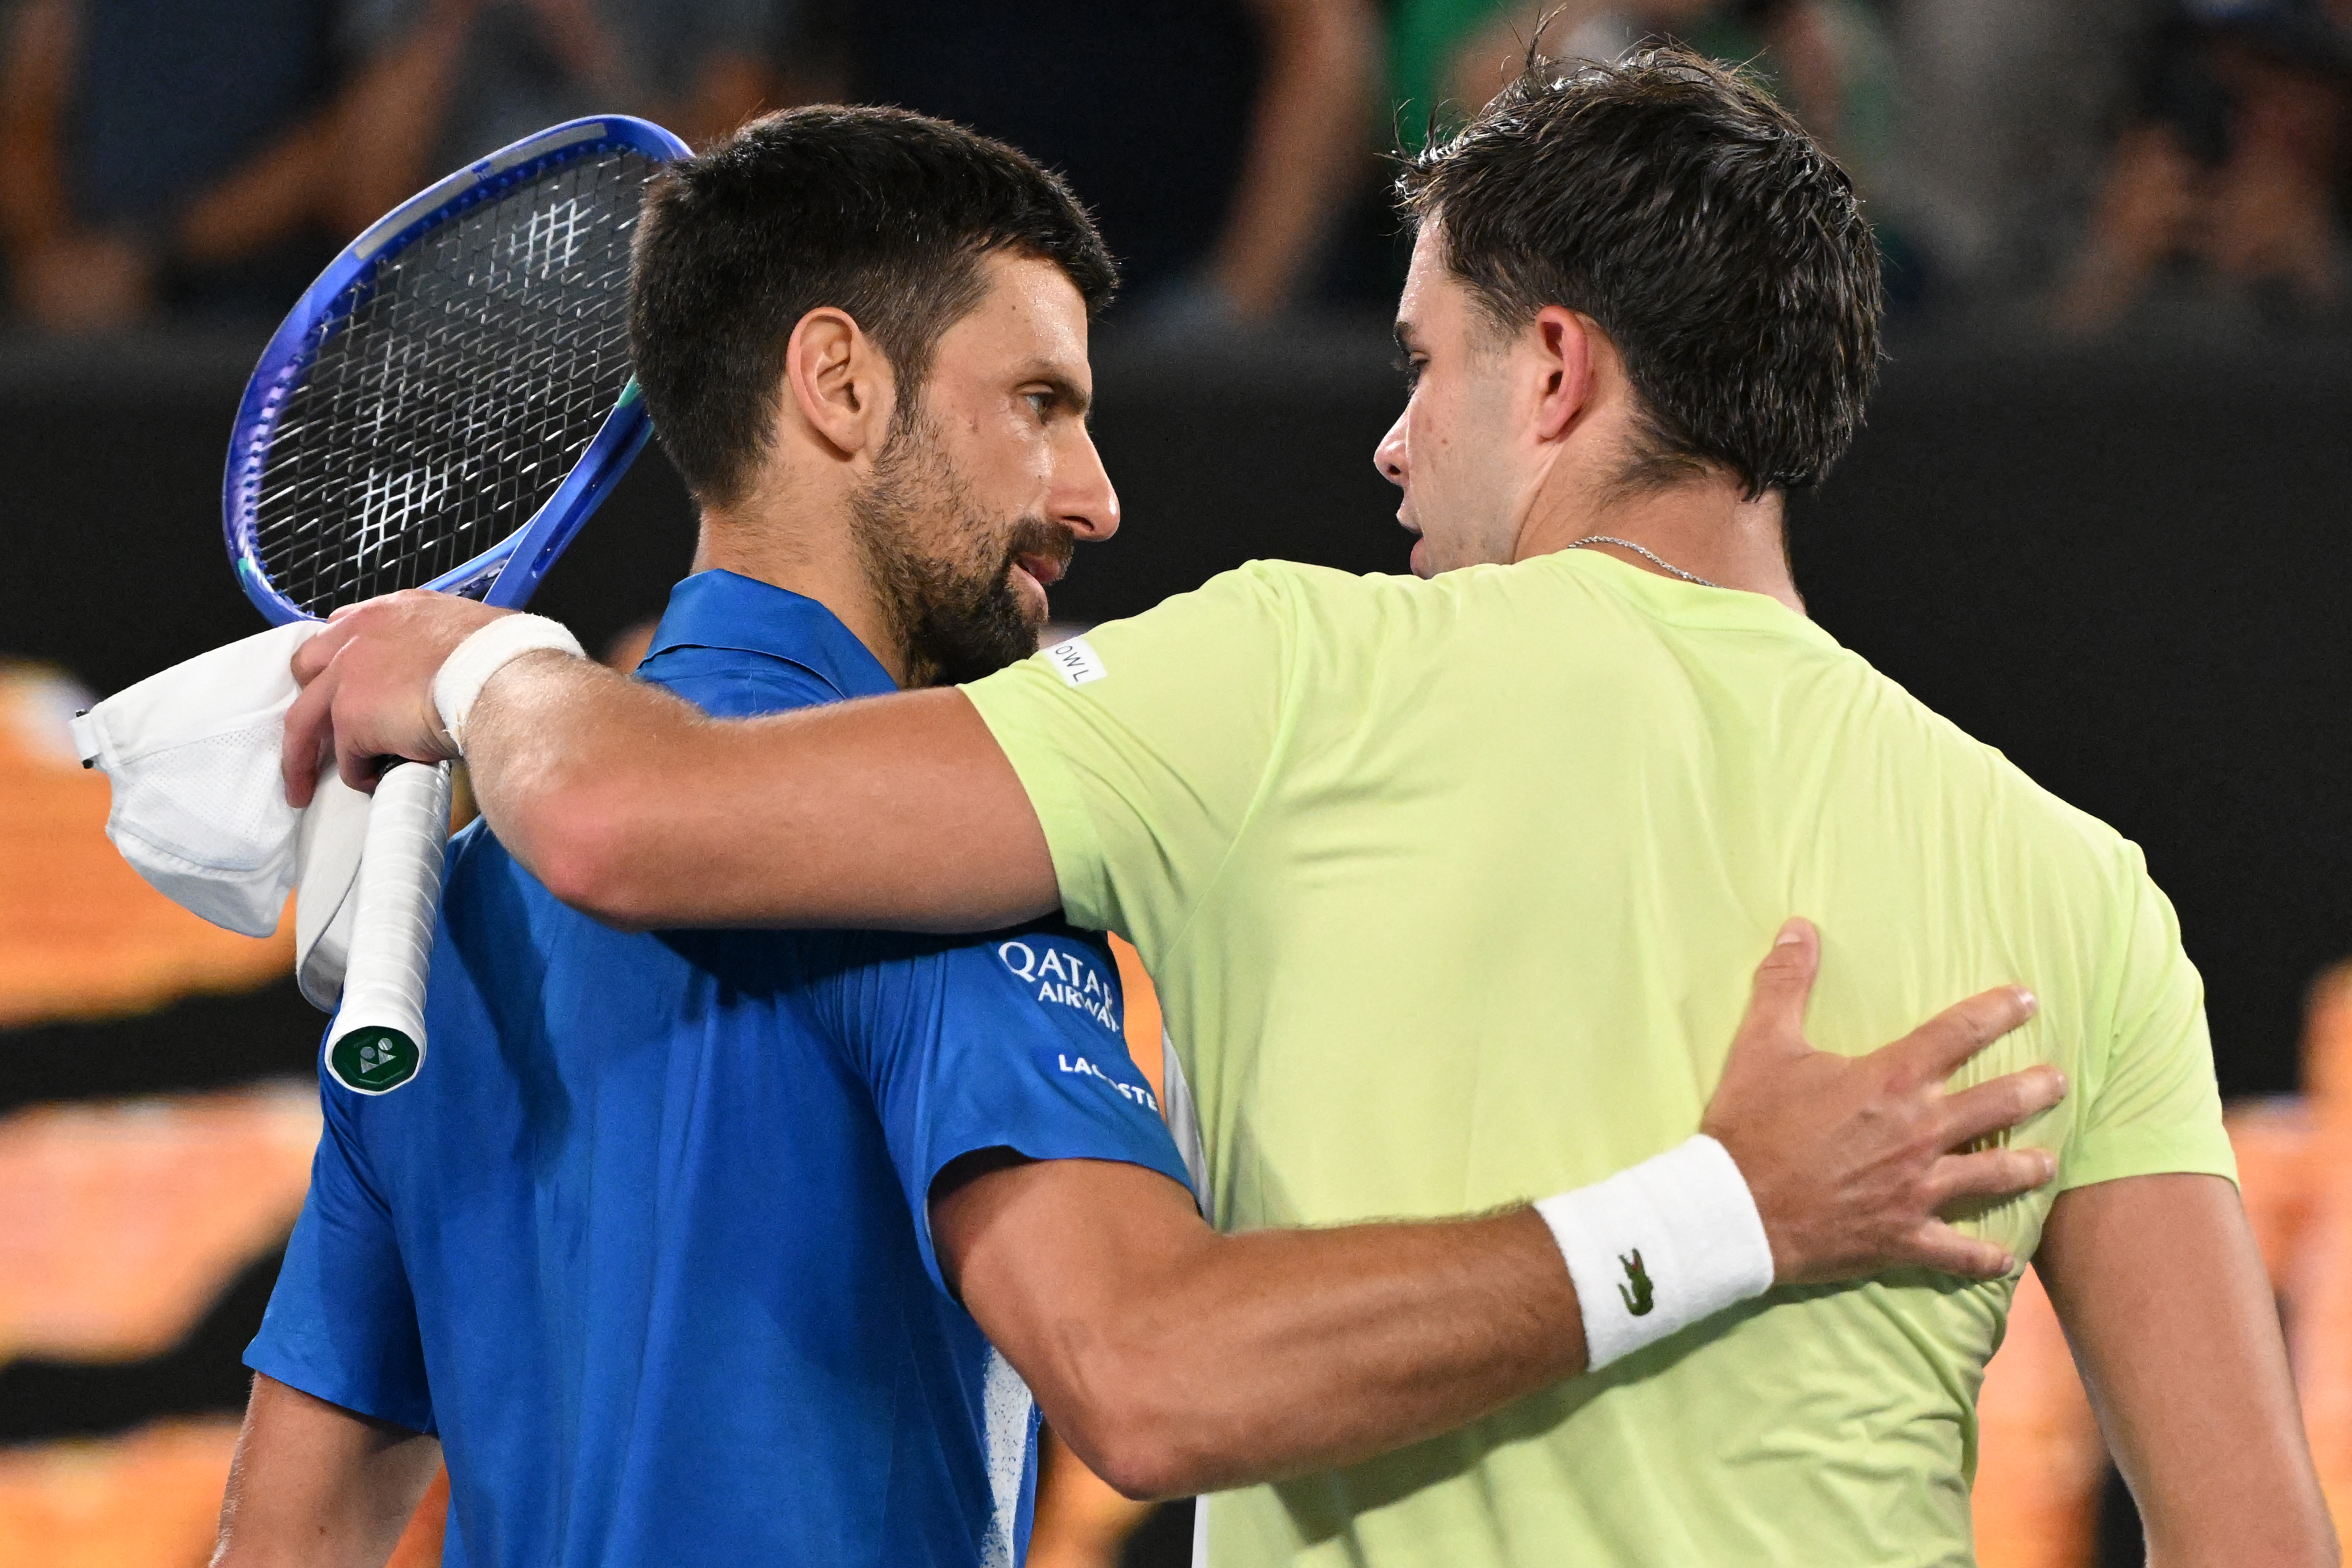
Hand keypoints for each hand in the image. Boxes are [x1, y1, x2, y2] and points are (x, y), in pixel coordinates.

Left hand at [282, 591, 509, 804]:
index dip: (340, 660)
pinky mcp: (352, 716)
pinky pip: (347, 758)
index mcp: (395, 610)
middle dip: (309, 702)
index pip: (344, 628)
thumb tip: (466, 668)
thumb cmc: (507, 657)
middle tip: (316, 733)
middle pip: (308, 669)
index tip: (346, 683)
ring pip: (305, 721)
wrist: (503, 678)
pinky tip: (378, 783)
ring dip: (302, 757)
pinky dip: (360, 774)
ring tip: (303, 786)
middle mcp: (361, 636)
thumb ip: (451, 644)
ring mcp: (349, 676)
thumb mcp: (475, 630)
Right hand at [1702, 919, 2063, 1283]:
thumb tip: (1799, 926)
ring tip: (2048, 1162)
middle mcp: (1919, 1132)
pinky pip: (1959, 1252)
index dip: (1998, 1012)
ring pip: (1995, 1175)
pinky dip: (1984, 1258)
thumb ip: (1785, 983)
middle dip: (2035, 1089)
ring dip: (2028, 1167)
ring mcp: (1919, 1189)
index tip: (2027, 1001)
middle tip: (2058, 1082)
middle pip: (1998, 1103)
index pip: (1960, 1033)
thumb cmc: (1751, 1125)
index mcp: (1891, 1080)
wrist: (1734, 1210)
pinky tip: (2004, 1260)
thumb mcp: (1762, 1045)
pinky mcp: (1905, 1237)